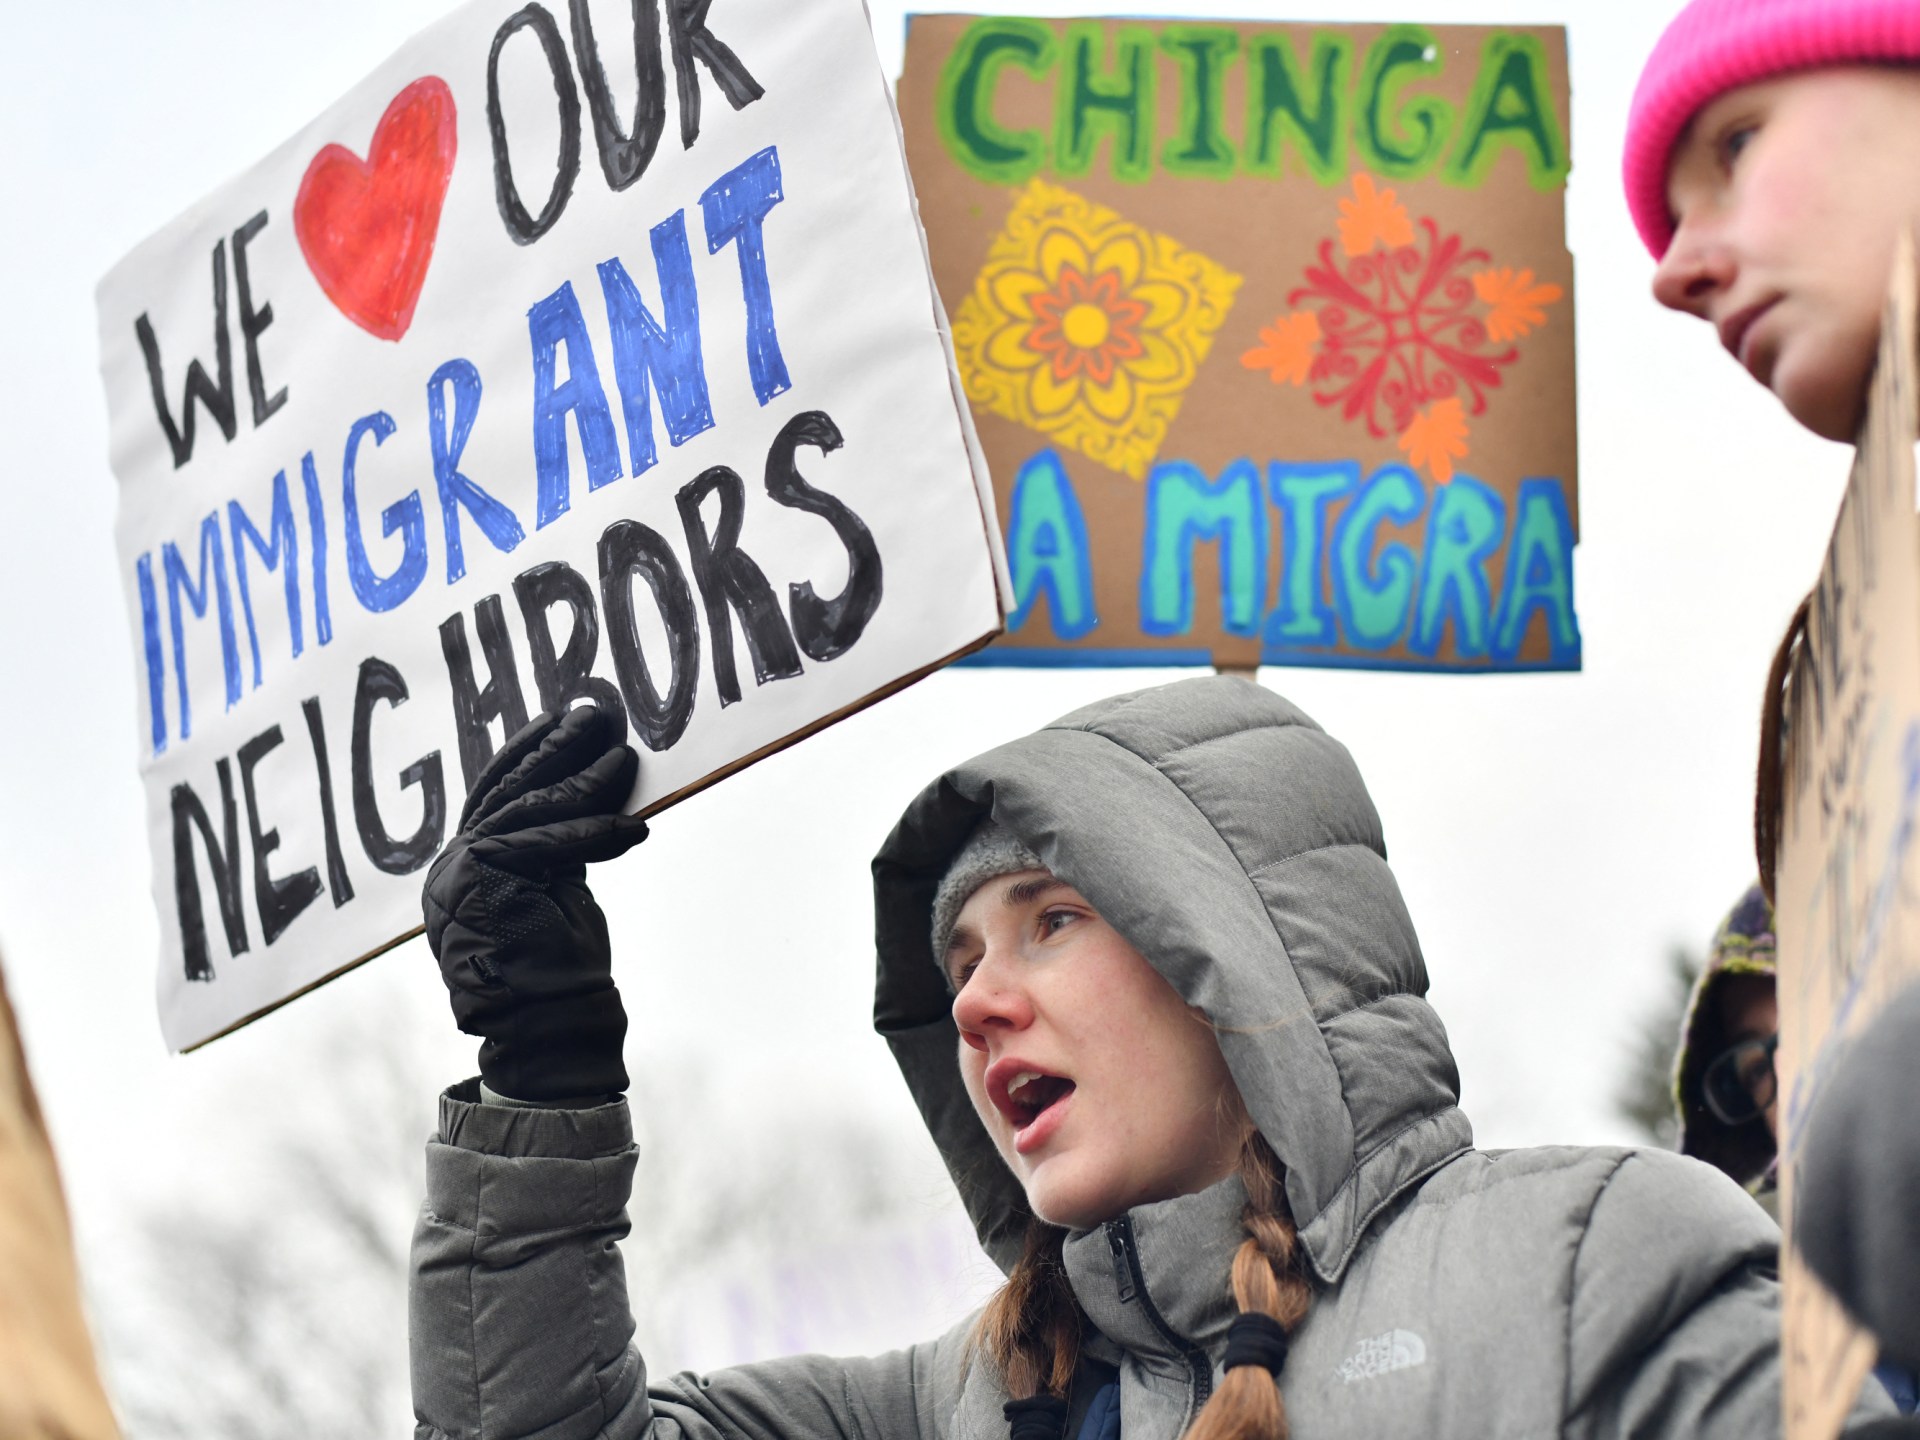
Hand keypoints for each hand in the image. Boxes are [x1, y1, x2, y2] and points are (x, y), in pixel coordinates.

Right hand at [422, 705, 649, 1100]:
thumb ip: (556, 843)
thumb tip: (590, 786)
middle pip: (507, 790)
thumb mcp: (557, 886)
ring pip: (529, 810)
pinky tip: (634, 830)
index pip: (495, 792)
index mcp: (461, 865)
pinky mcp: (480, 882)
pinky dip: (595, 834)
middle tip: (596, 717)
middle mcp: (449, 867)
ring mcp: (458, 873)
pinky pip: (548, 844)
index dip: (529, 752)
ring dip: (584, 782)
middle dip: (554, 750)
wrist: (550, 1024)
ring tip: (625, 759)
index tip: (562, 720)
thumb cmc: (561, 963)